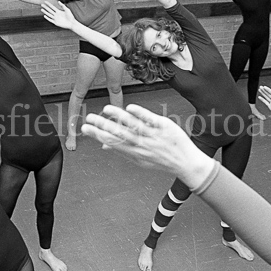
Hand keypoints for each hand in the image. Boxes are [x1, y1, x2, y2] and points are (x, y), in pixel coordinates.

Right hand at [41, 1, 77, 29]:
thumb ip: (62, 5)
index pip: (52, 6)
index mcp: (58, 11)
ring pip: (49, 14)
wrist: (72, 23)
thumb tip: (58, 1)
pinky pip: (50, 20)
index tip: (45, 1)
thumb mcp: (67, 9)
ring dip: (45, 12)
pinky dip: (47, 18)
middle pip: (49, 10)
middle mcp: (56, 14)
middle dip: (45, 7)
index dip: (49, 4)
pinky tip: (45, 16)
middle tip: (41, 4)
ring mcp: (55, 18)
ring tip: (41, 9)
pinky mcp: (55, 22)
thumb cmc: (70, 16)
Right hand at [81, 105, 213, 185]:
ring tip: (106, 110)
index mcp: (133, 152)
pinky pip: (150, 120)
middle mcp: (141, 144)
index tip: (85, 128)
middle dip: (102, 126)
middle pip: (119, 134)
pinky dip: (140, 114)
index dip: (97, 135)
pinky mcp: (163, 127)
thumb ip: (122, 151)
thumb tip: (104, 146)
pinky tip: (129, 108)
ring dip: (119, 117)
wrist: (185, 162)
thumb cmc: (161, 160)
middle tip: (89, 118)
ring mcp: (153, 135)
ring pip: (133, 126)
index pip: (112, 142)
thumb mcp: (139, 159)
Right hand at [257, 86, 270, 118]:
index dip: (268, 90)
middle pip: (268, 94)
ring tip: (259, 89)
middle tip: (260, 87)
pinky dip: (262, 100)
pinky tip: (259, 97)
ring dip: (263, 93)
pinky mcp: (270, 107)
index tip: (264, 87)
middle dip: (264, 90)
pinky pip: (266, 102)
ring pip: (266, 97)